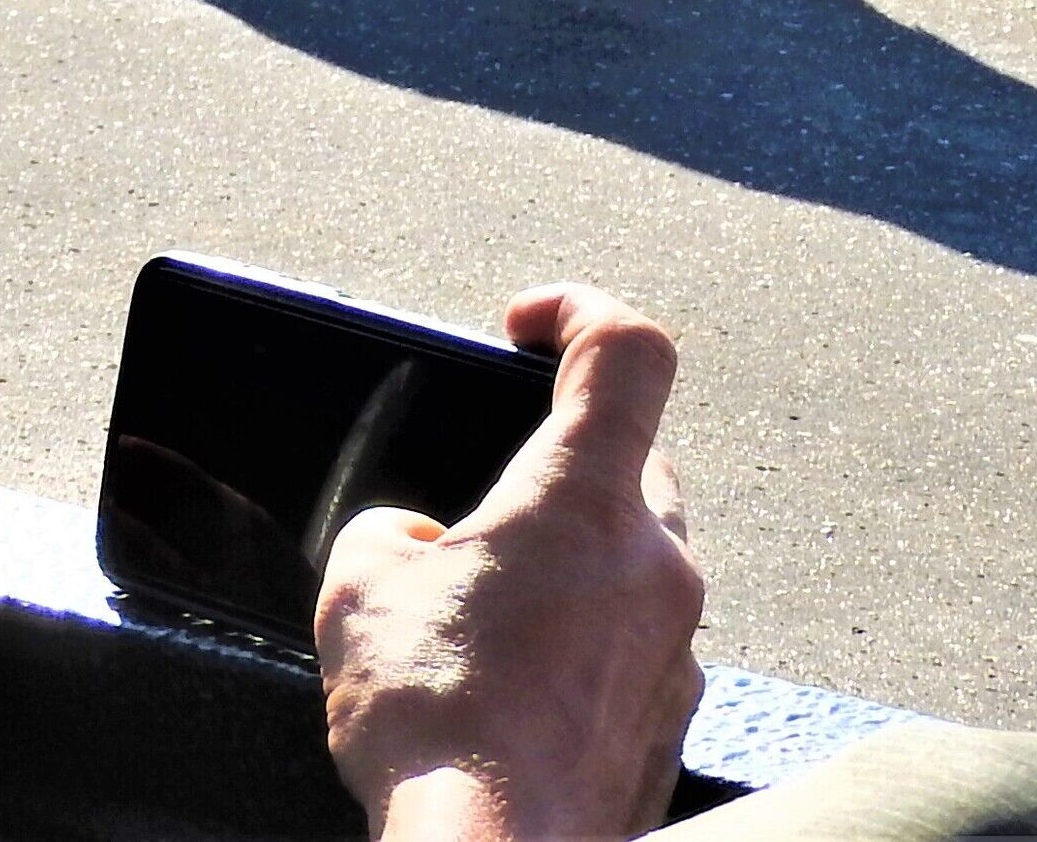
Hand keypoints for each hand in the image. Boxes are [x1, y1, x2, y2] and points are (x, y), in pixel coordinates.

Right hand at [315, 287, 706, 841]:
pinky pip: (637, 648)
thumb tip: (420, 545)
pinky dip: (586, 643)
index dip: (578, 308)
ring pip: (640, 560)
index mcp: (584, 499)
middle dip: (564, 461)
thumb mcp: (361, 585)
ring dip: (577, 561)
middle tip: (489, 501)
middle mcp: (655, 564)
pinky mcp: (668, 727)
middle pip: (634, 459)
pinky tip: (515, 684)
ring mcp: (675, 651)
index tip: (527, 323)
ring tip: (490, 608)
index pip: (626, 348)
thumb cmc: (439, 726)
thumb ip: (393, 530)